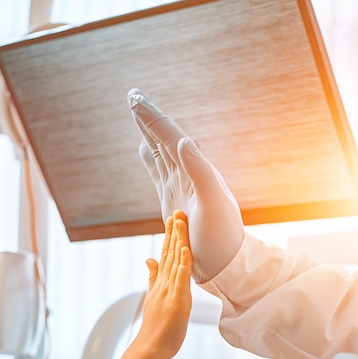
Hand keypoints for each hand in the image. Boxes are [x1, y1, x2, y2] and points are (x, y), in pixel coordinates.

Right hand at [128, 89, 244, 281]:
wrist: (224, 262)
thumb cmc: (221, 236)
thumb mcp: (213, 203)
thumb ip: (200, 171)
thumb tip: (183, 140)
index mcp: (197, 170)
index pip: (170, 136)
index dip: (152, 117)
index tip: (135, 99)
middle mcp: (188, 173)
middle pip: (164, 137)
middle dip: (148, 117)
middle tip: (133, 96)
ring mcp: (179, 186)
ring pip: (159, 151)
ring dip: (148, 132)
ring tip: (137, 114)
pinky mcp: (172, 200)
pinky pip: (157, 172)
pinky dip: (149, 158)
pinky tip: (143, 150)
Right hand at [140, 210, 193, 358]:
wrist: (152, 347)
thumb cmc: (157, 327)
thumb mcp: (155, 297)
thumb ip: (153, 277)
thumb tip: (149, 259)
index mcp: (161, 283)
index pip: (165, 255)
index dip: (169, 236)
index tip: (172, 219)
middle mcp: (164, 283)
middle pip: (170, 252)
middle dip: (174, 231)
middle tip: (177, 211)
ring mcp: (169, 290)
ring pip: (175, 260)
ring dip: (178, 240)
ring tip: (180, 221)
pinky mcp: (176, 299)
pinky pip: (181, 278)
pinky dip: (183, 262)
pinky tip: (185, 248)